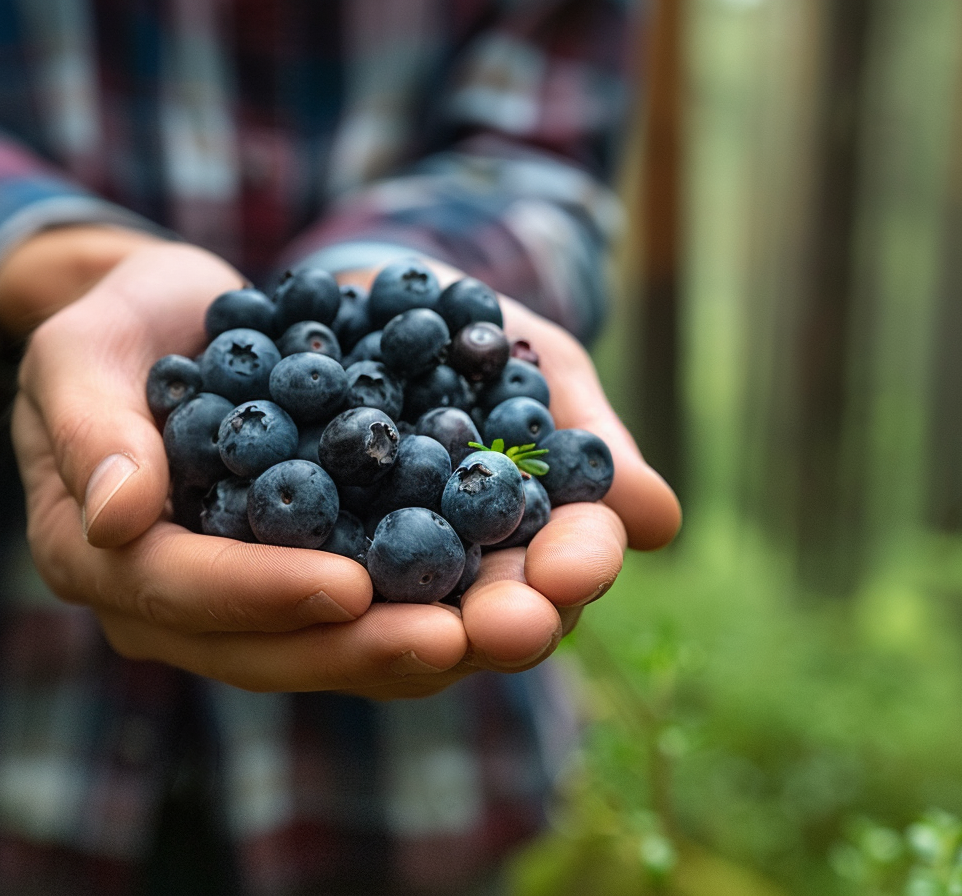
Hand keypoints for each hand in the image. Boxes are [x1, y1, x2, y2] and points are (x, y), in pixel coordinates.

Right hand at [3, 234, 469, 696]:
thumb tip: (115, 520)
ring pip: (328, 648)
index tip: (348, 586)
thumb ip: (91, 431)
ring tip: (506, 634)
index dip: (262, 594)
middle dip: (364, 648)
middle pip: (267, 649)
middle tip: (457, 640)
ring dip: (419, 646)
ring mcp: (237, 602)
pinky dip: (433, 605)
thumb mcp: (78, 352)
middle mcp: (168, 603)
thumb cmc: (112, 328)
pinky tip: (503, 594)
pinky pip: (364, 612)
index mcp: (98, 556)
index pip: (178, 589)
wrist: (165, 323)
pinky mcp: (298, 580)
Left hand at [336, 265, 680, 698]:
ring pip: (404, 622)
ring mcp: (383, 573)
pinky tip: (303, 575)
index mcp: (537, 538)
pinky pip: (303, 573)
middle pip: (494, 615)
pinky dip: (304, 576)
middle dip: (504, 622)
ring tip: (416, 623)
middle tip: (503, 628)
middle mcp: (465, 573)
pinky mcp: (302, 556)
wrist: (370, 300)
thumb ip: (588, 441)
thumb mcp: (541, 365)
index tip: (570, 573)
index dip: (576, 568)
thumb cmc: (476, 334)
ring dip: (409, 628)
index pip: (569, 564)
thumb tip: (659, 522)